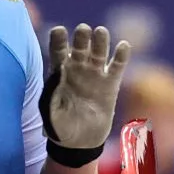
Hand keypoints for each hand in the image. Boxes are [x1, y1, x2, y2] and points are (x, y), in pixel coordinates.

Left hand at [45, 24, 132, 150]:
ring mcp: (94, 74)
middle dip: (82, 37)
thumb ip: (51, 96)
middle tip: (83, 30)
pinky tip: (123, 46)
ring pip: (98, 52)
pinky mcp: (111, 83)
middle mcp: (77, 68)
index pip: (58, 51)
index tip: (59, 31)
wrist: (79, 143)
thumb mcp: (51, 114)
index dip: (58, 40)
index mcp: (58, 72)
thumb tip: (55, 77)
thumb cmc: (60, 127)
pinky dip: (121, 56)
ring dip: (100, 41)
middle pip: (80, 46)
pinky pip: (117, 66)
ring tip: (100, 32)